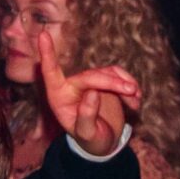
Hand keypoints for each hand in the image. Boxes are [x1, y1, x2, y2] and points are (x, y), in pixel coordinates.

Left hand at [36, 29, 137, 156]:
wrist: (105, 144)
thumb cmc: (90, 141)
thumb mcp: (87, 135)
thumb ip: (86, 116)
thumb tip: (92, 92)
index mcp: (59, 97)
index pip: (51, 73)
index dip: (48, 54)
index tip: (43, 35)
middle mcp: (72, 86)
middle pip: (91, 76)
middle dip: (112, 83)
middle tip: (131, 91)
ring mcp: (89, 82)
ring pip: (108, 73)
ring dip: (125, 85)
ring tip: (135, 100)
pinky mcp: (105, 81)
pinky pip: (119, 76)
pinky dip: (130, 86)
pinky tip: (136, 101)